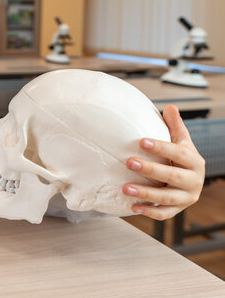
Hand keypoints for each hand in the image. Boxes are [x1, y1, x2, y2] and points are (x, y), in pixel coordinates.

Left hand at [123, 105, 204, 219]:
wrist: (190, 182)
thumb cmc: (181, 158)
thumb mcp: (181, 142)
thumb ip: (175, 126)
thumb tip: (170, 107)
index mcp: (195, 162)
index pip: (179, 153)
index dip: (161, 147)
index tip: (141, 141)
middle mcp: (194, 181)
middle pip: (172, 176)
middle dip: (150, 170)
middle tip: (128, 162)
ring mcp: (186, 198)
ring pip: (166, 197)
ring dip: (145, 193)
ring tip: (125, 188)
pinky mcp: (178, 210)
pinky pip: (164, 213)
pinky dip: (149, 211)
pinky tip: (133, 207)